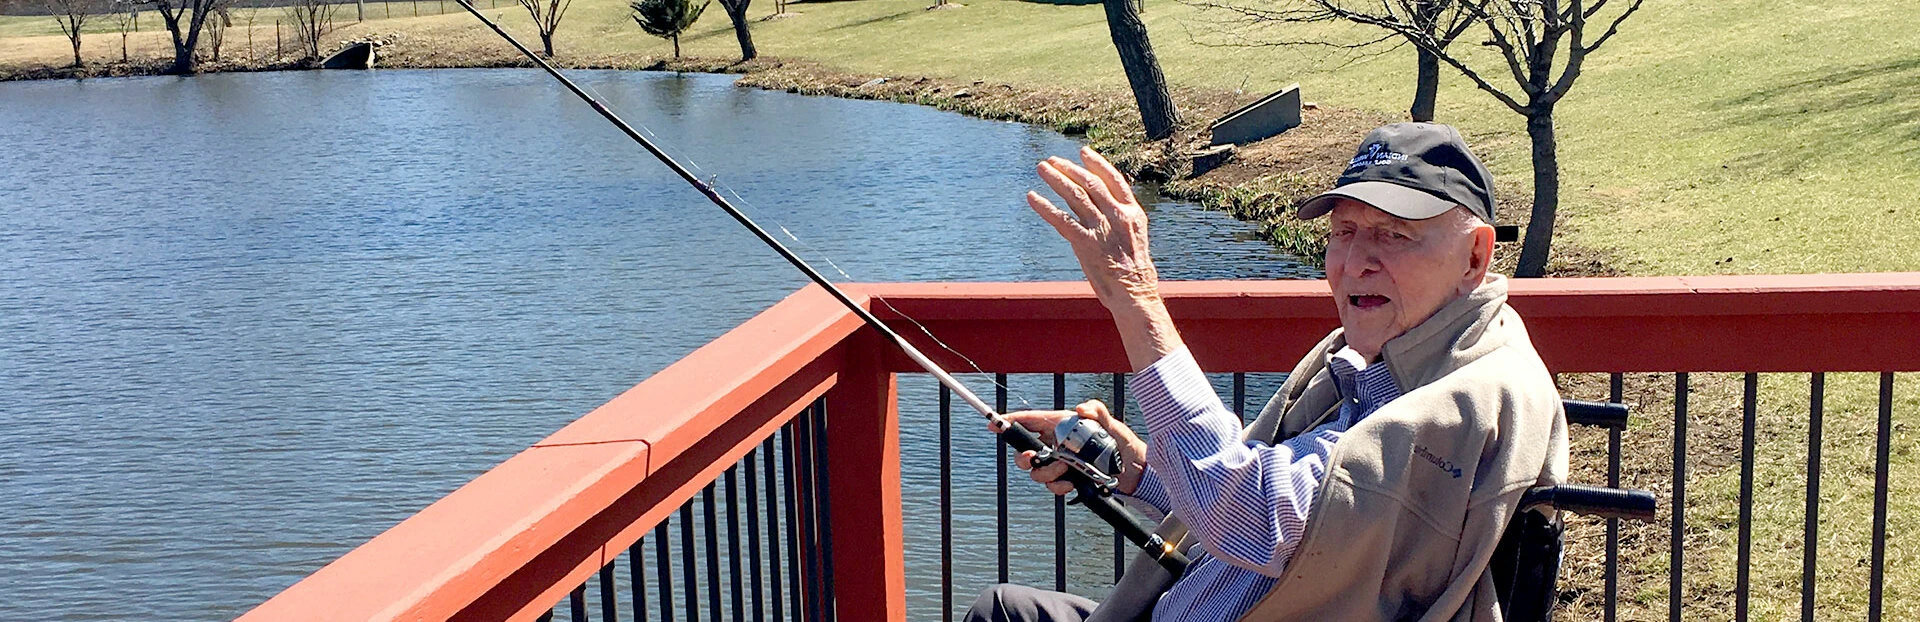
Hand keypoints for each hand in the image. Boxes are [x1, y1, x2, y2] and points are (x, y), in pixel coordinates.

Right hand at [992, 400, 1149, 495]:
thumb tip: (1081, 408)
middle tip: (1034, 459)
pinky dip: (1058, 487)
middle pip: (1025, 450)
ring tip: (1066, 471)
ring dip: (1046, 474)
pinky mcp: (1067, 479)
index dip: (1010, 422)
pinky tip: (1072, 484)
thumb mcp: (1113, 425)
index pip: (1030, 421)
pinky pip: (1051, 486)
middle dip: (1024, 457)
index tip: (994, 424)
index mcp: (1063, 426)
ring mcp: (1061, 463)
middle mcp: (1058, 444)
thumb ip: (1098, 412)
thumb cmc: (1124, 444)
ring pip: (1036, 471)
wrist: (1134, 474)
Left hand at [1027, 148, 1184, 369]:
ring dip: (1056, 179)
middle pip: (1090, 184)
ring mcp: (1101, 228)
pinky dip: (1045, 206)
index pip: (1114, 180)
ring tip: (1041, 169)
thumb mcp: (1134, 238)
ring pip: (1075, 195)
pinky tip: (1033, 197)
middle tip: (1052, 161)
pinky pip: (1061, 220)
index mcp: (1133, 212)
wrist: (1135, 293)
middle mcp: (1117, 216)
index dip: (1097, 164)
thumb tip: (1101, 206)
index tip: (1083, 152)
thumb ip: (1119, 220)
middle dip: (1069, 169)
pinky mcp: (1086, 243)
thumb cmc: (1135, 270)